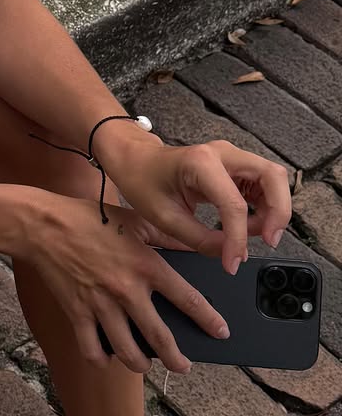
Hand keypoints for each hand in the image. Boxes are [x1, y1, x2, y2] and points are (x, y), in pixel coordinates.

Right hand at [25, 196, 230, 375]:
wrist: (44, 226)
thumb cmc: (90, 220)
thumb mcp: (136, 221)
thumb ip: (169, 237)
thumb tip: (198, 247)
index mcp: (146, 266)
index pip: (187, 299)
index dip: (208, 319)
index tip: (219, 331)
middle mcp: (126, 290)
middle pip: (159, 336)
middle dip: (177, 358)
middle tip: (185, 367)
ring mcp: (100, 305)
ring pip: (127, 349)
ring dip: (140, 364)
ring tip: (147, 366)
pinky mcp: (77, 313)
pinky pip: (91, 347)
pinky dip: (100, 358)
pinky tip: (107, 358)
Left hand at [99, 131, 291, 274]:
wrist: (136, 160)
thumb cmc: (143, 181)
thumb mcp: (165, 218)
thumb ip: (201, 239)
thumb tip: (231, 255)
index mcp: (200, 163)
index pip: (234, 204)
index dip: (238, 237)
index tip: (233, 261)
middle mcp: (222, 154)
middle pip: (271, 176)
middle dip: (278, 211)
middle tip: (269, 240)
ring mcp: (231, 157)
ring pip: (273, 178)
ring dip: (275, 208)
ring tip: (258, 235)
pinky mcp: (234, 166)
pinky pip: (262, 183)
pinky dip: (265, 205)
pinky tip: (252, 225)